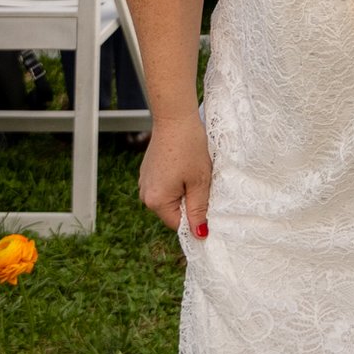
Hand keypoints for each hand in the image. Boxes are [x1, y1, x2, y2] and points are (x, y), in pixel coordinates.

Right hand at [140, 111, 212, 237]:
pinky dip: (176, 182)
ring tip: (193, 173)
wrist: (175, 119)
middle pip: (173, 212)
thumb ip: (199, 210)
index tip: (208, 206)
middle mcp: (145, 195)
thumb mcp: (200, 182)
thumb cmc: (189, 148)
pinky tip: (184, 166)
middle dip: (190, 203)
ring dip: (184, 192)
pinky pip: (164, 187)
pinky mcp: (147, 172)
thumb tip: (199, 234)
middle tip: (202, 184)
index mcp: (156, 201)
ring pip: (169, 199)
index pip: (178, 224)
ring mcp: (144, 182)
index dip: (195, 220)